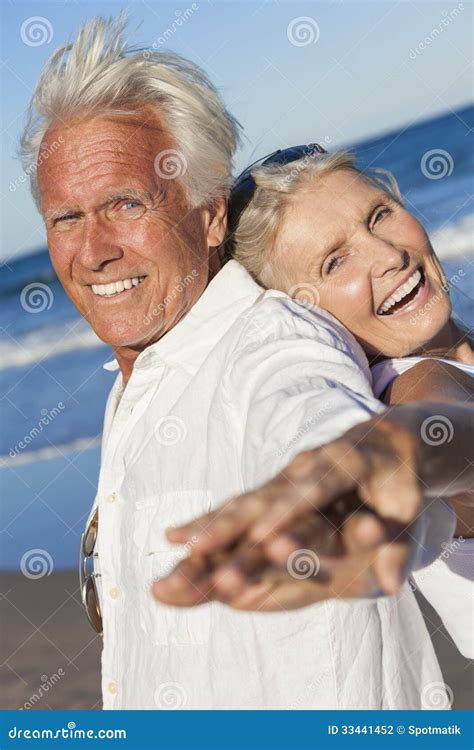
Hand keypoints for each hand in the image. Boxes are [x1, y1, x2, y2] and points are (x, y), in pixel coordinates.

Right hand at [157, 416, 421, 603]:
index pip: (314, 489)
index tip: (262, 536)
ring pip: (243, 500)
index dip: (288, 512)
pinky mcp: (273, 487)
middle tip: (196, 545)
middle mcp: (307, 465)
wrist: (390, 438)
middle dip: (231, 521)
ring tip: (177, 545)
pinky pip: (236, 505)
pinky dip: (208, 521)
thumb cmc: (402, 480)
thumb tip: (390, 587)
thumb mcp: (409, 509)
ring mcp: (286, 474)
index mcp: (345, 462)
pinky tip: (175, 538)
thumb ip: (397, 546)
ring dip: (210, 524)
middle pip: (264, 494)